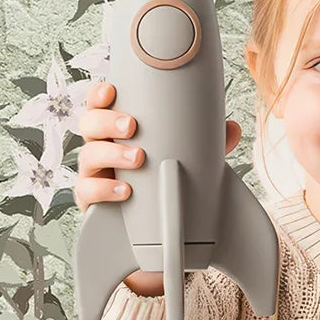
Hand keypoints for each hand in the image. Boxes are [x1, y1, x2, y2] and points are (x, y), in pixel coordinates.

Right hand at [74, 80, 241, 214]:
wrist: (144, 228)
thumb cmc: (156, 183)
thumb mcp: (181, 160)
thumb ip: (204, 145)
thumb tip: (231, 129)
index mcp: (116, 132)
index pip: (100, 105)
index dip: (100, 95)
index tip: (112, 91)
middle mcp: (100, 148)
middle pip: (90, 124)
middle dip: (108, 121)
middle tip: (131, 126)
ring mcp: (93, 173)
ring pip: (88, 155)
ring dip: (111, 154)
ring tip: (137, 158)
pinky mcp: (91, 200)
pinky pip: (88, 191)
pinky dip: (105, 188)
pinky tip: (124, 190)